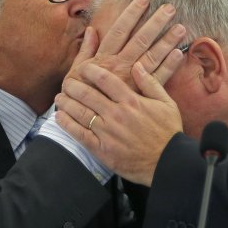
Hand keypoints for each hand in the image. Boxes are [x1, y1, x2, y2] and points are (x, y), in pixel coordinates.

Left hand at [57, 59, 181, 184]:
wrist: (167, 162)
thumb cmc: (168, 132)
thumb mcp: (166, 103)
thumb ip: (150, 83)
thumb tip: (137, 65)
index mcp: (131, 101)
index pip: (104, 79)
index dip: (90, 71)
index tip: (83, 68)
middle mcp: (116, 114)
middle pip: (87, 94)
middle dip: (73, 85)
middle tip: (67, 82)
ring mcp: (107, 132)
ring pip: (79, 112)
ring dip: (66, 102)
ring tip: (60, 97)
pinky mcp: (101, 149)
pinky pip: (79, 134)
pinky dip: (67, 124)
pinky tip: (60, 117)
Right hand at [68, 0, 186, 90]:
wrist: (84, 124)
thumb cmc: (78, 97)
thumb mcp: (76, 72)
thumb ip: (85, 51)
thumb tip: (91, 30)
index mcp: (104, 59)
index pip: (119, 31)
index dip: (131, 14)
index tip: (143, 0)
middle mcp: (119, 67)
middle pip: (140, 40)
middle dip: (155, 23)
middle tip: (170, 8)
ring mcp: (131, 81)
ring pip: (151, 57)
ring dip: (166, 41)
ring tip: (180, 28)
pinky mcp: (140, 95)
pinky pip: (157, 79)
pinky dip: (168, 67)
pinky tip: (179, 54)